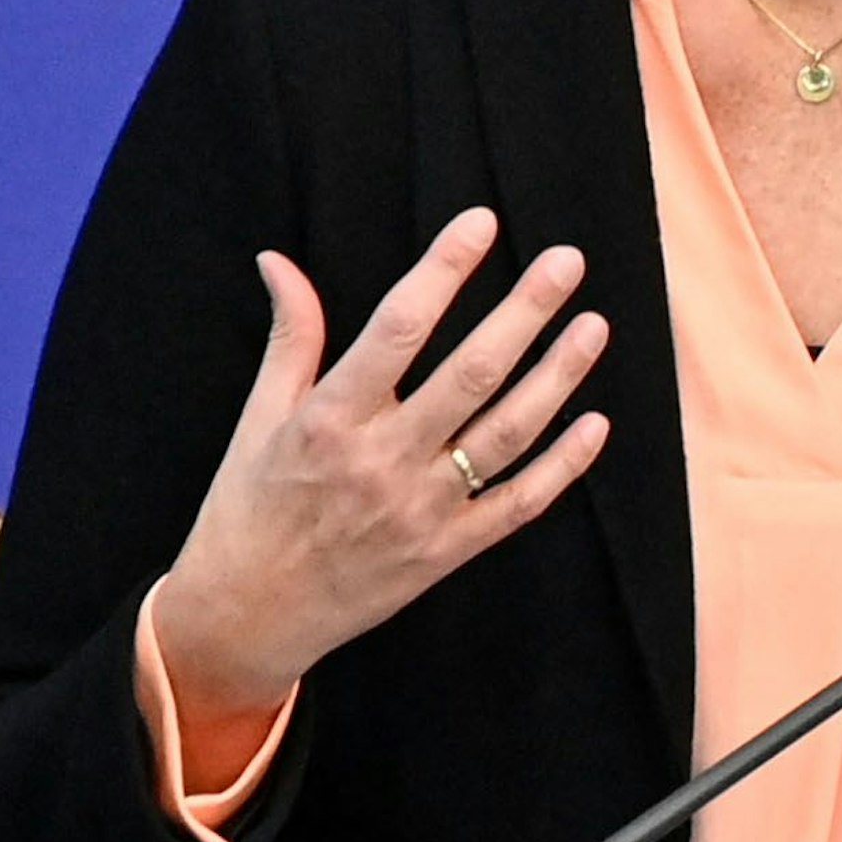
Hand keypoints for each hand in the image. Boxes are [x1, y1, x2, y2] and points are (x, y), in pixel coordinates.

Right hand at [152, 208, 609, 728]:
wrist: (246, 619)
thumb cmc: (248, 510)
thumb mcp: (258, 419)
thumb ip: (290, 338)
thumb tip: (279, 261)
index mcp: (328, 420)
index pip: (397, 327)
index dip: (444, 269)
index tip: (481, 222)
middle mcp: (380, 462)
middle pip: (470, 373)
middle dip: (524, 311)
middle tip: (566, 261)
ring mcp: (420, 511)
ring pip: (506, 434)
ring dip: (557, 377)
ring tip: (593, 325)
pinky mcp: (445, 552)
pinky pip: (517, 504)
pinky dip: (562, 466)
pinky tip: (595, 423)